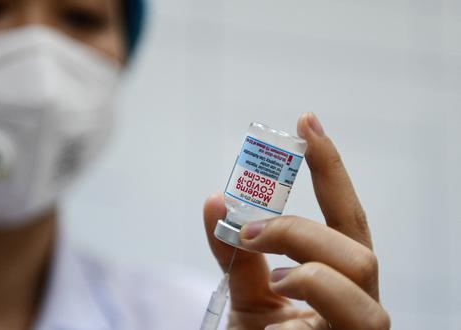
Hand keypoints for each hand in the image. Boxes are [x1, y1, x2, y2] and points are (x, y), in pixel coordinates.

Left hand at [203, 113, 389, 329]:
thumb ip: (236, 252)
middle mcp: (359, 302)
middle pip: (357, 250)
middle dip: (301, 231)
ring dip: (309, 273)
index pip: (345, 216)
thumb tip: (215, 200)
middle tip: (250, 231)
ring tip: (271, 281)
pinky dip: (295, 328)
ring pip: (360, 289)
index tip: (307, 121)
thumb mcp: (245, 294)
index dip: (331, 169)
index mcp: (338, 278)